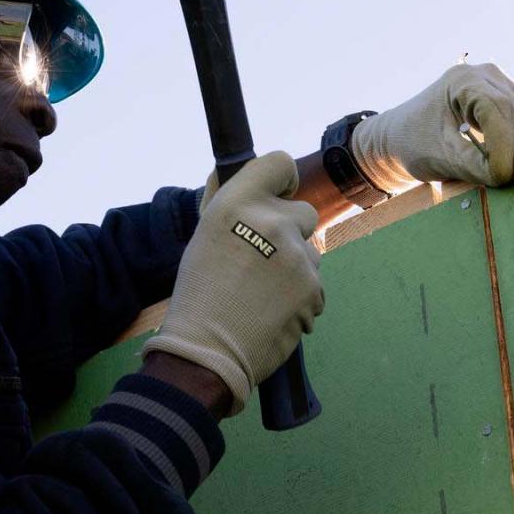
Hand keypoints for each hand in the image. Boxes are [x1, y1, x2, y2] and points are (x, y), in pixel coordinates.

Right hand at [146, 152, 322, 416]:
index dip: (282, 180)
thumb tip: (240, 178)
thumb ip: (229, 206)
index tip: (275, 197)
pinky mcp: (312, 287)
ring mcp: (296, 256)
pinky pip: (315, 285)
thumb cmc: (198, 294)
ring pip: (312, 252)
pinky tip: (273, 312)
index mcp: (236, 204)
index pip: (279, 162)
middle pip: (304, 212)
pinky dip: (300, 298)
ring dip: (295, 268)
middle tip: (263, 260)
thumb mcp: (204, 237)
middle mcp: (270, 222)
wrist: (206, 350)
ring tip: (263, 294)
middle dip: (290, 233)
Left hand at [350, 62, 513, 192]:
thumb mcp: (436, 155)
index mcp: (463, 82)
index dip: (503, 147)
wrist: (398, 134)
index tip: (501, 178)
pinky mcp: (511, 101)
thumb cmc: (411, 142)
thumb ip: (474, 164)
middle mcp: (487, 77)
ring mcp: (501, 86)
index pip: (496, 113)